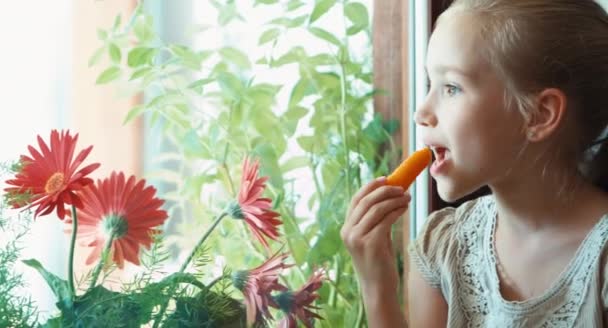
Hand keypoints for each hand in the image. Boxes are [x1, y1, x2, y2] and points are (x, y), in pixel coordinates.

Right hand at [341, 177, 410, 293]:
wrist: (378, 288)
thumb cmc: (378, 262)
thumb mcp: (374, 237)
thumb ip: (376, 220)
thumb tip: (389, 196)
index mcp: (346, 228)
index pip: (356, 200)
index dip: (370, 187)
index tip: (385, 179)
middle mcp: (348, 232)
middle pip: (366, 201)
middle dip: (385, 191)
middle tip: (401, 188)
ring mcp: (357, 238)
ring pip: (377, 209)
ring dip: (394, 200)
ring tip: (407, 198)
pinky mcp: (370, 244)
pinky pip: (385, 220)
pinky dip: (396, 211)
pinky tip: (404, 209)